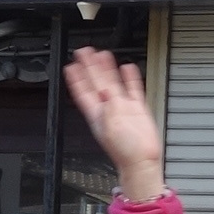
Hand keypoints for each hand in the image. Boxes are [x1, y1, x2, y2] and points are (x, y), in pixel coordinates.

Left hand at [64, 48, 165, 200]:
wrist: (142, 161)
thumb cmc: (124, 151)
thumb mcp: (111, 127)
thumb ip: (108, 108)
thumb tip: (105, 92)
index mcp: (95, 113)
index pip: (82, 91)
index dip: (75, 78)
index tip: (70, 65)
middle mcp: (107, 108)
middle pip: (96, 82)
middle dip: (89, 67)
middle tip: (84, 51)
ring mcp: (123, 107)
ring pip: (113, 82)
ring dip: (107, 68)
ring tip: (102, 54)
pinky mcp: (137, 109)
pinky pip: (133, 89)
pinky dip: (130, 78)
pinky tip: (127, 67)